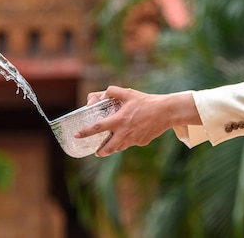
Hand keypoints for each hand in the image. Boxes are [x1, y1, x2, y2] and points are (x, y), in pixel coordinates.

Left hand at [75, 86, 200, 156]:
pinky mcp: (141, 142)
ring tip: (108, 147)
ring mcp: (133, 139)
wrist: (167, 112)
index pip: (97, 128)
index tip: (77, 136)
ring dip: (112, 148)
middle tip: (96, 151)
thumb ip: (112, 91)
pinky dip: (126, 141)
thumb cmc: (146, 101)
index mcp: (118, 120)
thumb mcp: (128, 93)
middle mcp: (124, 132)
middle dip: (100, 151)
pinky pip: (130, 143)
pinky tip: (128, 136)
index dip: (85, 132)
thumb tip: (100, 96)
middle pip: (108, 147)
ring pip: (119, 148)